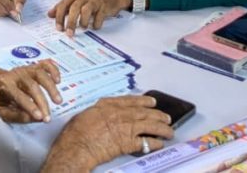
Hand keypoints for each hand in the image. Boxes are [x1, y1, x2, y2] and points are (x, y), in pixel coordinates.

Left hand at [0, 60, 61, 123]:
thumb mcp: (3, 111)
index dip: (30, 107)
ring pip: (41, 74)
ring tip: (58, 101)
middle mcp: (16, 74)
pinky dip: (54, 70)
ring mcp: (26, 69)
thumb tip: (34, 119)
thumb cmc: (1, 98)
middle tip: (48, 117)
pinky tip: (58, 81)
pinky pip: (46, 64)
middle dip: (42, 103)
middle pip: (32, 86)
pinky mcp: (34, 67)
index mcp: (5, 84)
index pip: (19, 95)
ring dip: (51, 88)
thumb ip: (17, 116)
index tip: (40, 117)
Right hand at [42, 95, 173, 171]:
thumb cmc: (77, 132)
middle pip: (144, 112)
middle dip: (157, 114)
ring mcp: (126, 127)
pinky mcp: (128, 142)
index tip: (151, 101)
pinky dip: (155, 143)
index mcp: (108, 105)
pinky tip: (160, 144)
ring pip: (150, 125)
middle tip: (166, 117)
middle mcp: (120, 114)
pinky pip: (147, 142)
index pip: (131, 100)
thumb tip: (105, 114)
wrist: (78, 146)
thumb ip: (100, 111)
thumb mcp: (88, 113)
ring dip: (162, 128)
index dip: (143, 101)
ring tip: (169, 131)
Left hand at [49, 0, 131, 35]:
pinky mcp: (105, 6)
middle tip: (69, 33)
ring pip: (86, 11)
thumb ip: (64, 6)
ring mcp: (95, 0)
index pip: (63, 5)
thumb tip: (50, 14)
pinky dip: (96, 24)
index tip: (58, 28)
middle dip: (70, 22)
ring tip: (83, 28)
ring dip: (83, 22)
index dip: (59, 17)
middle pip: (74, 9)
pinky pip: (99, 16)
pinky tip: (95, 27)